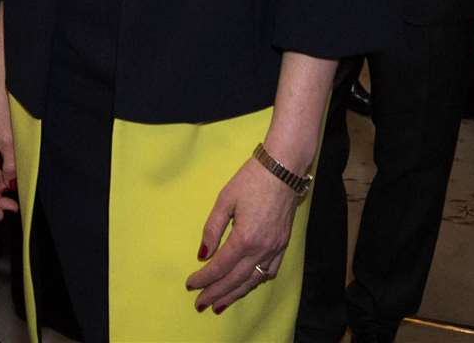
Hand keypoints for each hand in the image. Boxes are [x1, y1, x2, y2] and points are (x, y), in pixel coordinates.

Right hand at [0, 79, 17, 218]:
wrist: (0, 89)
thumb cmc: (0, 112)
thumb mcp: (9, 142)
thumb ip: (10, 165)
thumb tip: (13, 183)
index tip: (1, 214)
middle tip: (16, 205)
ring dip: (4, 184)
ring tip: (20, 187)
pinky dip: (6, 172)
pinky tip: (17, 175)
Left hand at [185, 157, 301, 313]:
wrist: (283, 169)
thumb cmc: (250, 180)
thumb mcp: (225, 200)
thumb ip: (212, 229)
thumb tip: (203, 254)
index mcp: (244, 238)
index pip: (219, 266)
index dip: (203, 278)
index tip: (190, 285)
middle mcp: (261, 248)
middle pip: (235, 279)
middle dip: (216, 293)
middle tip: (200, 304)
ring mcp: (275, 248)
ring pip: (253, 280)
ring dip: (235, 294)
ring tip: (220, 304)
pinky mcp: (283, 244)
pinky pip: (270, 271)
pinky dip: (256, 281)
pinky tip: (246, 284)